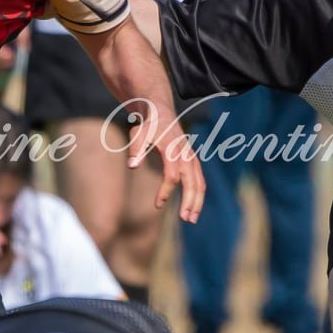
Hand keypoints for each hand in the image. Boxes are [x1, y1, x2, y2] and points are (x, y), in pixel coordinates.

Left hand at [128, 104, 203, 223]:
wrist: (161, 113)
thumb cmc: (147, 125)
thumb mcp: (138, 133)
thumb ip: (135, 149)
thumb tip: (132, 166)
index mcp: (172, 149)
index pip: (172, 175)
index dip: (165, 191)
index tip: (157, 205)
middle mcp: (185, 154)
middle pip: (192, 181)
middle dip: (190, 201)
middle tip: (185, 219)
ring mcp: (191, 157)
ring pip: (199, 182)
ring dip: (197, 201)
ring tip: (191, 219)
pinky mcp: (192, 160)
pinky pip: (199, 179)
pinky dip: (198, 194)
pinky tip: (193, 208)